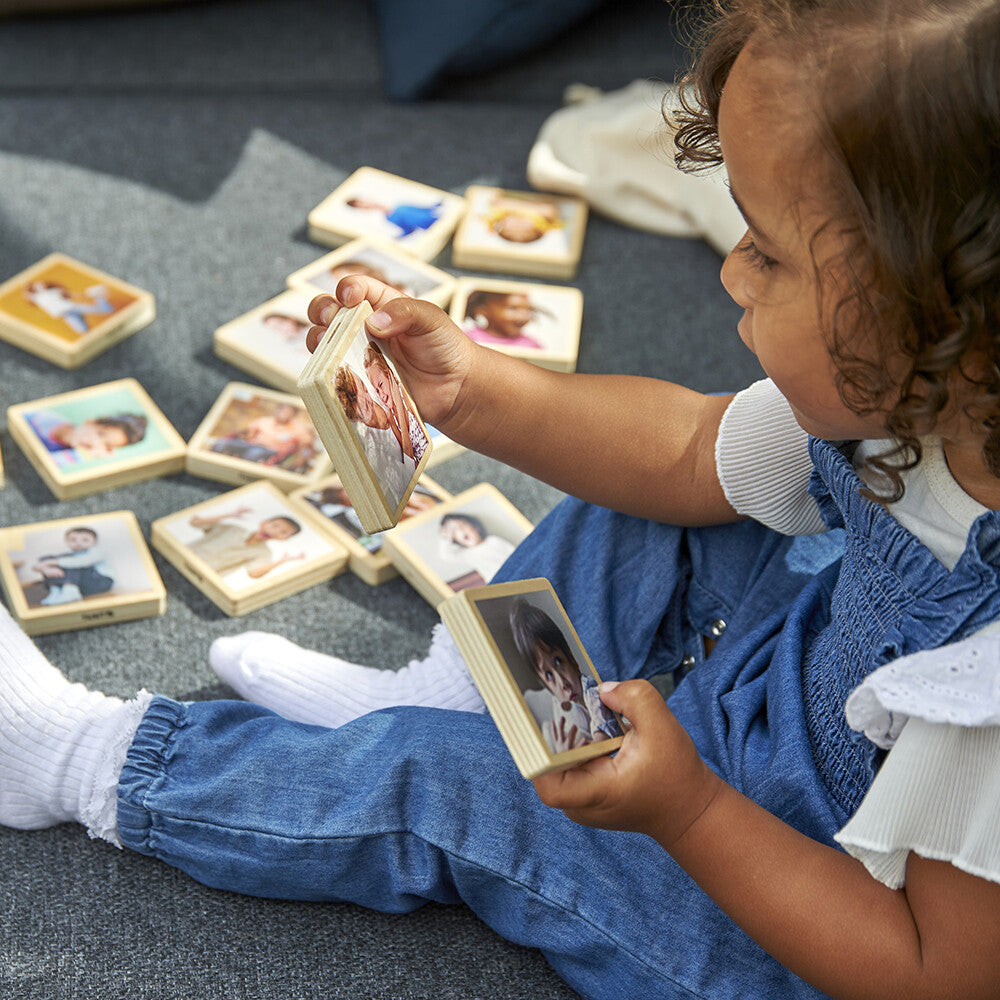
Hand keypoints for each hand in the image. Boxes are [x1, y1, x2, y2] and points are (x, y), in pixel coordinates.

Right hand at [306, 276, 477, 429]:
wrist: (456, 389)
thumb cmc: (446, 347)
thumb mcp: (431, 319)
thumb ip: (404, 312)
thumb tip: (373, 322)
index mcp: (381, 305)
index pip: (356, 289)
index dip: (348, 289)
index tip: (350, 297)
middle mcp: (365, 328)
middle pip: (329, 311)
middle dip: (321, 309)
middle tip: (329, 317)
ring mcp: (360, 355)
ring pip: (325, 343)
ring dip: (318, 340)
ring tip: (324, 345)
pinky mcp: (361, 381)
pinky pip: (337, 375)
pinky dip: (329, 372)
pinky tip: (333, 372)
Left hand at [532, 680, 721, 847]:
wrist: (689, 810)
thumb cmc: (677, 777)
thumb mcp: (663, 728)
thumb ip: (635, 698)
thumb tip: (602, 690)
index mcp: (597, 793)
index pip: (549, 784)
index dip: (540, 753)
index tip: (547, 721)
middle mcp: (582, 804)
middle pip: (547, 765)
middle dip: (554, 730)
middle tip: (560, 701)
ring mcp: (582, 801)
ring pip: (557, 763)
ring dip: (566, 734)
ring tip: (573, 707)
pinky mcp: (587, 793)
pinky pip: (571, 764)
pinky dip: (578, 741)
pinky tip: (588, 721)